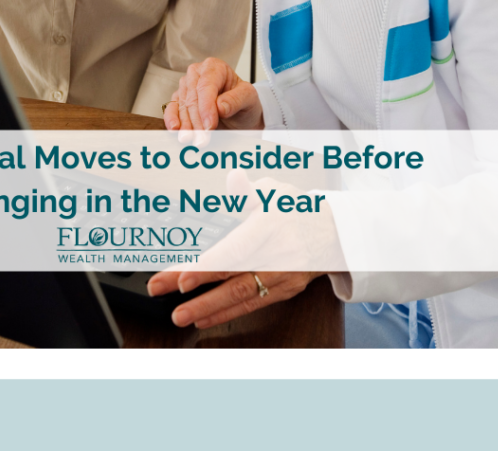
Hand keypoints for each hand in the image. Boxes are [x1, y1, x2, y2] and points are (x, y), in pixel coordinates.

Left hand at [148, 173, 345, 328]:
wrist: (335, 234)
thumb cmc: (298, 210)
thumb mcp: (275, 190)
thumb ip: (248, 189)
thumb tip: (233, 180)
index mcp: (271, 225)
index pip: (237, 249)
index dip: (209, 266)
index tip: (183, 277)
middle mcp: (276, 254)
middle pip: (231, 274)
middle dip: (194, 287)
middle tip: (162, 290)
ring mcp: (281, 276)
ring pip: (240, 295)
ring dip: (207, 307)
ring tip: (179, 314)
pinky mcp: (284, 290)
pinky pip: (252, 305)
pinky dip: (226, 313)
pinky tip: (202, 318)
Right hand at [163, 58, 263, 131]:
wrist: (239, 113)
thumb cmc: (243, 101)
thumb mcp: (249, 98)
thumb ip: (236, 100)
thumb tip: (220, 107)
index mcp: (214, 67)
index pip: (206, 86)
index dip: (206, 107)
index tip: (209, 125)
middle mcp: (197, 74)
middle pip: (192, 97)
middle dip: (197, 121)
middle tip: (202, 139)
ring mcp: (186, 86)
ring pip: (182, 106)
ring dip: (186, 125)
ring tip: (191, 139)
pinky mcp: (179, 99)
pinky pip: (172, 109)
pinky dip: (172, 120)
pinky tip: (175, 129)